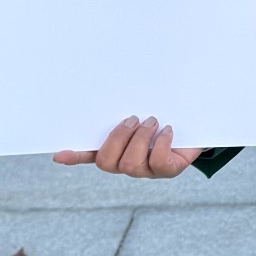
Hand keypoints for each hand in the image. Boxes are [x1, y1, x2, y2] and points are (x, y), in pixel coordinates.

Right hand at [54, 116, 200, 178]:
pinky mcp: (168, 171)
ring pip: (131, 164)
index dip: (74, 157)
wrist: (197, 124)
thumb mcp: (142, 108)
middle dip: (119, 138)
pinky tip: (168, 131)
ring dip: (141, 138)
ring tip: (153, 121)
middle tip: (134, 117)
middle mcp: (127, 163)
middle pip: (107, 162)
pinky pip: (158, 163)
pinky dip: (162, 143)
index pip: (89, 155)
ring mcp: (147, 171)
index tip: (58, 154)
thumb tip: (102, 84)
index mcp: (116, 148)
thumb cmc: (163, 114)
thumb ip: (123, 105)